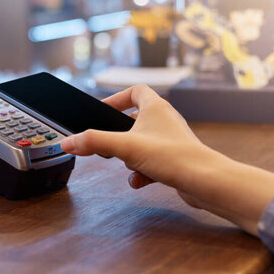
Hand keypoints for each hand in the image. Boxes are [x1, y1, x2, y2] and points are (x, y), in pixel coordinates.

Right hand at [60, 84, 273, 234]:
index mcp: (156, 107)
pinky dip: (142, 171)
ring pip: (143, 143)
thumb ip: (94, 142)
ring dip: (130, 156)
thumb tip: (67, 142)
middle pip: (136, 119)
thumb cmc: (173, 157)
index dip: (117, 98)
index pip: (135, 90)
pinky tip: (139, 181)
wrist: (206, 182)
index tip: (102, 111)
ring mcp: (172, 140)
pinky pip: (153, 161)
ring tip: (128, 165)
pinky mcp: (176, 160)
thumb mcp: (125, 147)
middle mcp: (166, 120)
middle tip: (110, 145)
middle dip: (120, 135)